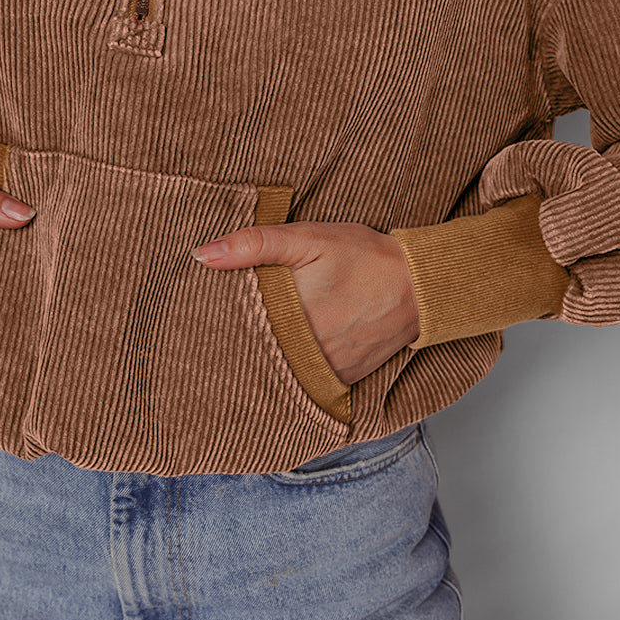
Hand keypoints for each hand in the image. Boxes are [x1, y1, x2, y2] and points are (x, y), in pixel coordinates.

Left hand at [192, 222, 420, 385]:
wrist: (421, 285)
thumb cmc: (365, 257)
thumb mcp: (309, 238)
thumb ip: (254, 244)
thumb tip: (201, 255)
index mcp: (290, 318)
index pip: (236, 331)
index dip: (215, 326)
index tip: (199, 320)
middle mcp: (307, 352)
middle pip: (256, 355)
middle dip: (236, 346)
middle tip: (211, 338)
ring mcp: (327, 370)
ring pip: (280, 372)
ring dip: (266, 359)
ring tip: (246, 346)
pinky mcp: (343, 378)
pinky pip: (307, 381)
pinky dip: (294, 369)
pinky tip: (285, 354)